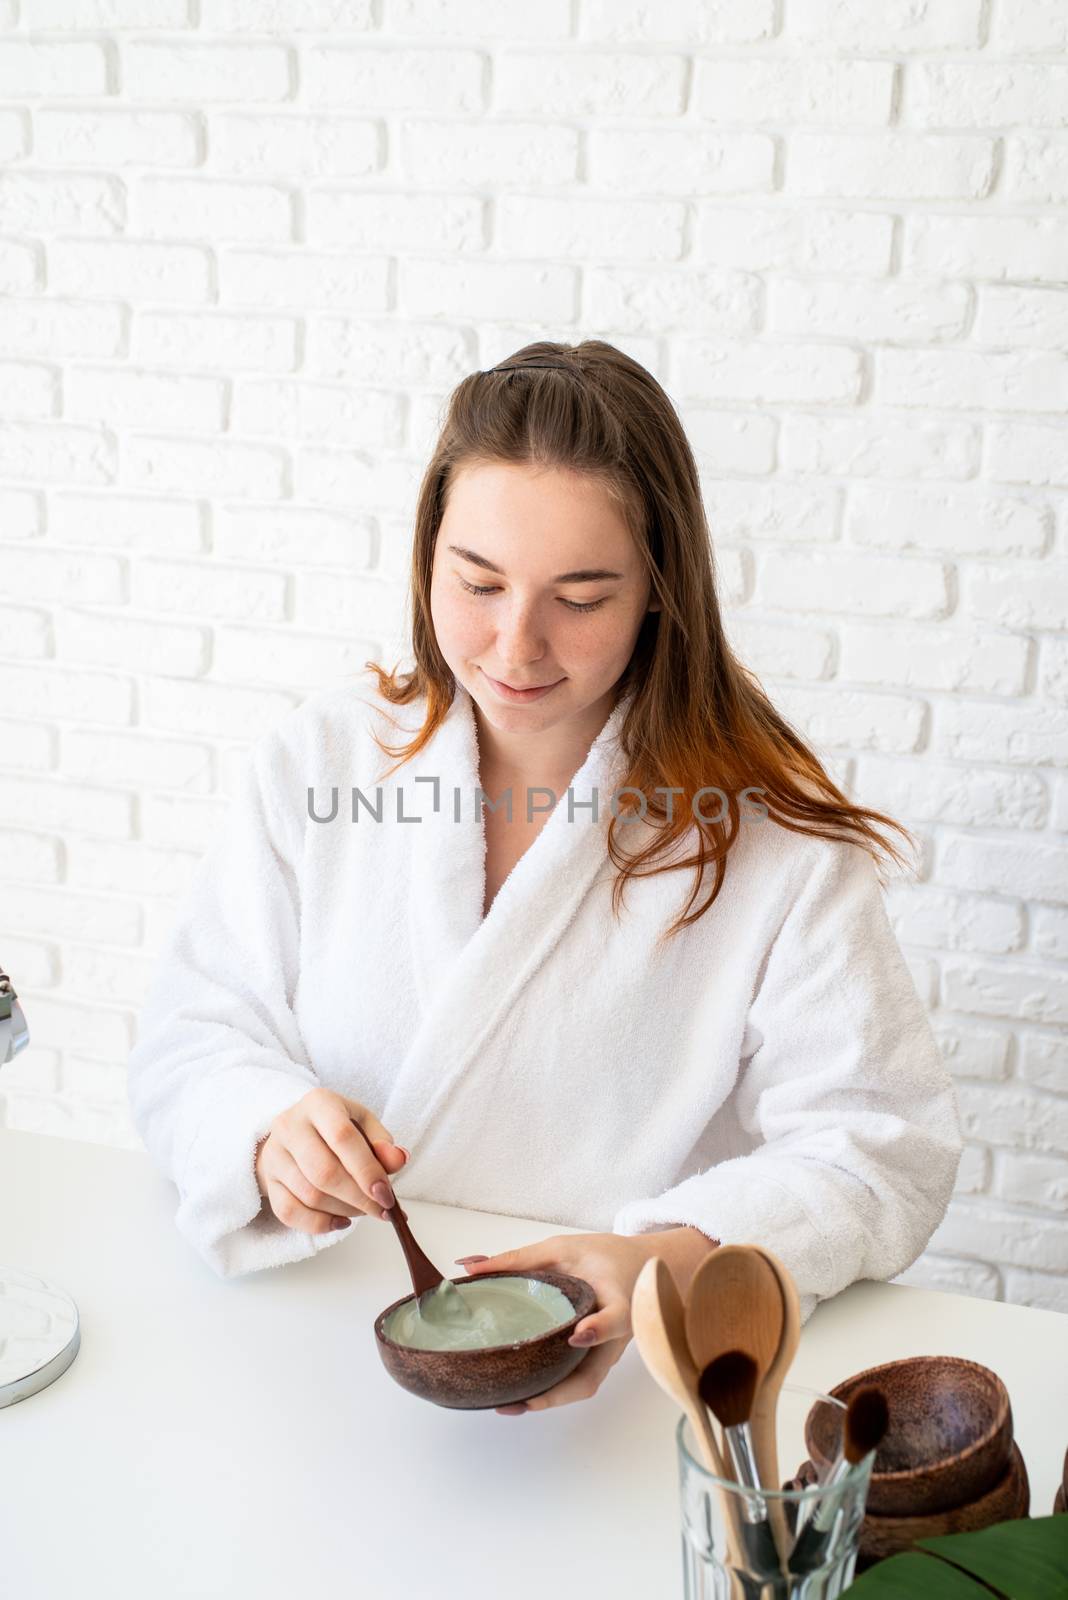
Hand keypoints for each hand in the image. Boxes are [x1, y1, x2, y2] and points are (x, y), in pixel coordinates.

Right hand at [254, 1088, 409, 1235]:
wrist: (294, 1133)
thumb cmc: (335, 1128)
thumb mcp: (362, 1123)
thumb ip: (382, 1142)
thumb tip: (399, 1160)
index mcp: (318, 1103)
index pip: (343, 1137)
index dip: (367, 1170)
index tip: (387, 1194)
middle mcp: (289, 1125)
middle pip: (324, 1172)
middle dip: (358, 1198)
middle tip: (382, 1209)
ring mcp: (274, 1155)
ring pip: (309, 1196)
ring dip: (344, 1210)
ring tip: (363, 1210)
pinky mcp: (268, 1182)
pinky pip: (289, 1213)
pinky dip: (319, 1224)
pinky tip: (340, 1221)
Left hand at [455, 1231, 649, 1415]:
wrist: (639, 1266)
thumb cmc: (604, 1255)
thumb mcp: (565, 1247)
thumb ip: (521, 1258)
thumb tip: (471, 1267)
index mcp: (618, 1299)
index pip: (617, 1319)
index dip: (599, 1329)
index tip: (577, 1335)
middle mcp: (616, 1335)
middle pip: (592, 1376)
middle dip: (557, 1393)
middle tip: (522, 1399)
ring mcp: (606, 1351)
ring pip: (582, 1385)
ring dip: (550, 1398)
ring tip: (511, 1404)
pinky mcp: (596, 1356)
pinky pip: (576, 1378)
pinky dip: (552, 1388)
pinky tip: (522, 1390)